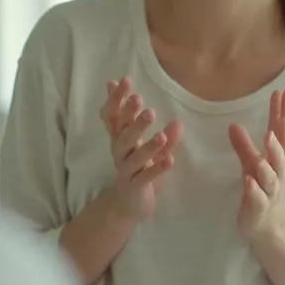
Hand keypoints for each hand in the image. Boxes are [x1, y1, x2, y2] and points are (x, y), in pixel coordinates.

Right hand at [100, 77, 181, 222]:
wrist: (130, 204)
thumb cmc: (139, 168)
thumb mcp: (144, 144)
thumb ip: (148, 124)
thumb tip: (168, 113)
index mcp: (120, 138)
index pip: (114, 116)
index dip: (117, 99)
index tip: (125, 81)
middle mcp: (120, 153)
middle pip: (123, 135)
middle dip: (132, 119)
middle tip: (142, 102)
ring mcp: (127, 171)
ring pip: (134, 157)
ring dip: (147, 145)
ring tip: (161, 134)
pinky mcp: (136, 187)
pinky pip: (146, 177)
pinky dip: (157, 169)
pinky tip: (170, 160)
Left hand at [228, 88, 284, 243]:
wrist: (270, 225)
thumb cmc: (263, 188)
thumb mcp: (256, 162)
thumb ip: (247, 144)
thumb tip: (235, 121)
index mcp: (279, 157)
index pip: (283, 131)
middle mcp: (278, 170)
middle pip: (282, 148)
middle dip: (283, 130)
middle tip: (282, 112)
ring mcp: (270, 189)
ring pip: (272, 172)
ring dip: (271, 155)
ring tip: (267, 138)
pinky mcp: (259, 206)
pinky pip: (257, 197)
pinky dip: (254, 188)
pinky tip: (248, 179)